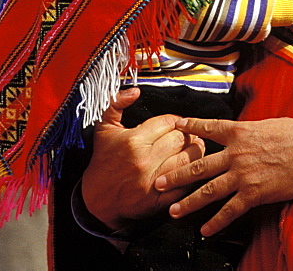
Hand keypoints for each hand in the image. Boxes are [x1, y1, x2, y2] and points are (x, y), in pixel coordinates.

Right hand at [81, 87, 204, 230]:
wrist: (95, 201)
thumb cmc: (103, 162)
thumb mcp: (104, 129)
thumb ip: (116, 104)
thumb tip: (134, 90)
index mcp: (133, 140)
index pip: (169, 122)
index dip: (177, 121)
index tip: (177, 124)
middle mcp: (144, 160)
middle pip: (181, 139)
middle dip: (189, 135)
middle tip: (190, 135)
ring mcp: (152, 181)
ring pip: (188, 160)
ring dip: (196, 152)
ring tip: (196, 148)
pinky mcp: (158, 200)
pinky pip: (185, 184)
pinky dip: (192, 175)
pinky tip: (191, 169)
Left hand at [155, 117, 292, 236]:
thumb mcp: (269, 124)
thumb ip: (250, 130)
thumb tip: (243, 131)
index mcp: (240, 132)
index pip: (210, 127)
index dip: (192, 126)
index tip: (177, 124)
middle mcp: (236, 153)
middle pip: (200, 165)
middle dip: (177, 174)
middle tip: (159, 182)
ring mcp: (243, 174)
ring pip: (209, 190)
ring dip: (189, 202)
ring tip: (173, 210)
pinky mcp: (254, 193)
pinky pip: (231, 210)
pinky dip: (217, 222)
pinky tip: (206, 230)